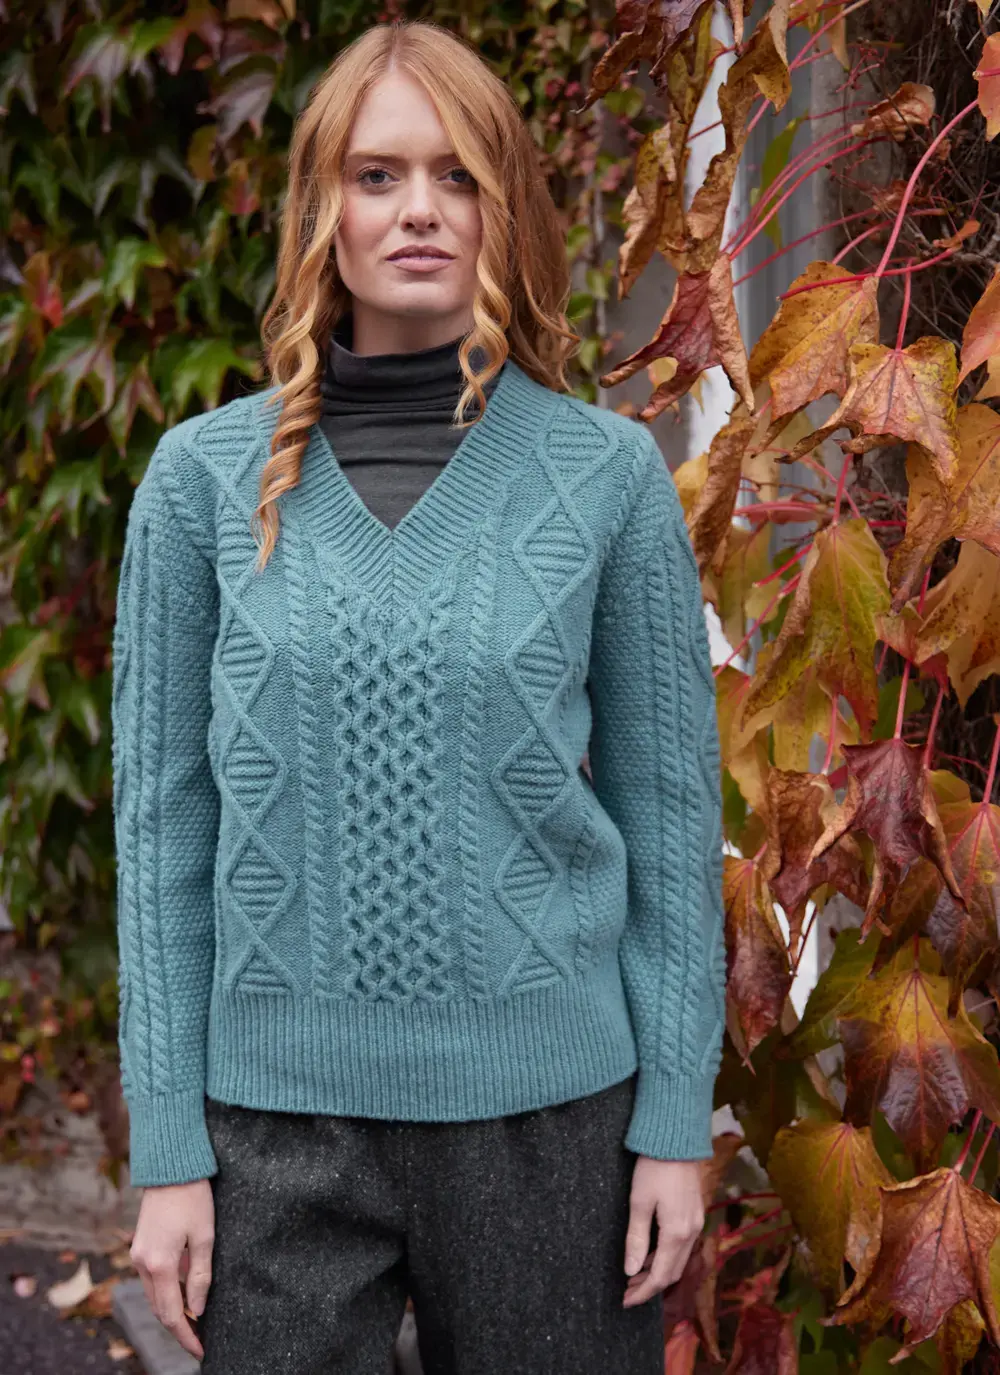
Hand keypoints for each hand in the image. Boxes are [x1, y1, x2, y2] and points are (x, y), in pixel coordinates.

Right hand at [129, 1178, 214, 1358]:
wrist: (171, 1167)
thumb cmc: (193, 1197)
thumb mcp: (204, 1236)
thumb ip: (200, 1276)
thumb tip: (198, 1310)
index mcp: (159, 1263)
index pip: (171, 1313)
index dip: (186, 1335)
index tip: (201, 1349)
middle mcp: (143, 1263)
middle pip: (159, 1308)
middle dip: (179, 1327)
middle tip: (199, 1340)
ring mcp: (138, 1254)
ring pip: (154, 1295)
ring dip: (172, 1310)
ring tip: (195, 1321)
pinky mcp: (140, 1246)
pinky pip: (152, 1279)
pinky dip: (166, 1292)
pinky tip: (184, 1293)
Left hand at [622, 1156, 704, 1307]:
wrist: (677, 1139)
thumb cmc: (654, 1167)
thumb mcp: (639, 1202)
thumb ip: (636, 1238)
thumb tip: (631, 1271)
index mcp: (677, 1233)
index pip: (660, 1276)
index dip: (643, 1293)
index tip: (625, 1301)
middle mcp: (692, 1232)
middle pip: (673, 1272)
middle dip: (650, 1286)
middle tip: (627, 1291)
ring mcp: (696, 1223)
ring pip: (679, 1260)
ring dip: (658, 1271)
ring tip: (634, 1275)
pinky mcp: (695, 1213)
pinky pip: (683, 1246)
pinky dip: (666, 1256)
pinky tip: (650, 1253)